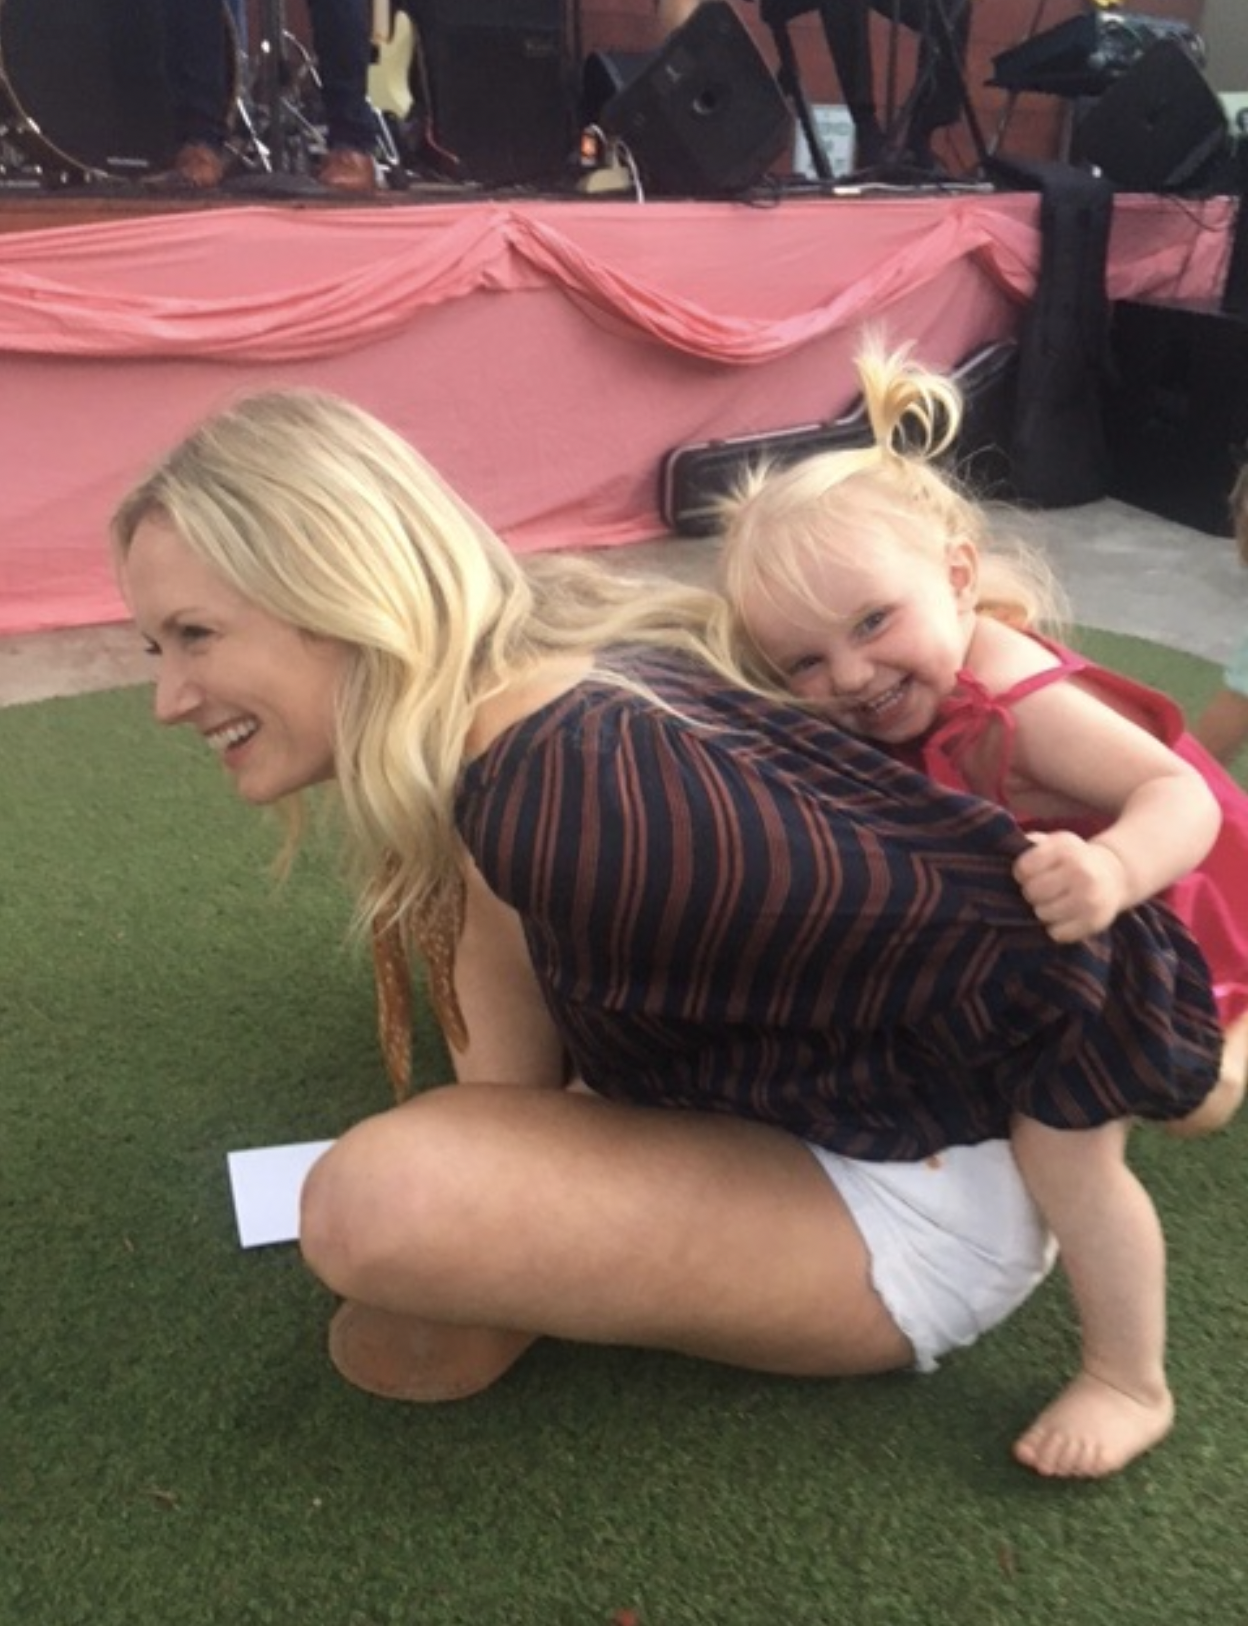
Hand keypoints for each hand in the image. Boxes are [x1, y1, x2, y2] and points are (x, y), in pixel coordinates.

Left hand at [1012, 831, 1130, 942]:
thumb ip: (1030, 844)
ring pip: (1042, 914)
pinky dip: (1056, 929)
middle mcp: (1080, 871)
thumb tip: (1005, 850)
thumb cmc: (1073, 859)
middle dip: (1032, 893)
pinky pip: (1057, 934)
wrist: (1114, 875)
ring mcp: (1089, 897)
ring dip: (1043, 911)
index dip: (1021, 874)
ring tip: (1053, 903)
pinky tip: (1064, 917)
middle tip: (1041, 891)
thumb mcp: (1055, 843)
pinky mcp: (1094, 922)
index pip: (1024, 868)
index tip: (1028, 875)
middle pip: (1032, 893)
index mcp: (1065, 847)